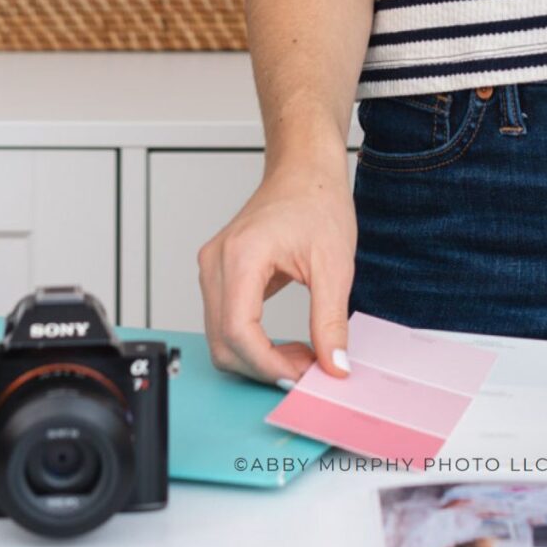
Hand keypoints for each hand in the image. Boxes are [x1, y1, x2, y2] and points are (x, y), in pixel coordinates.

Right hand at [199, 154, 355, 386]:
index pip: (238, 331)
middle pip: (223, 342)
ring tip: (301, 355)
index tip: (302, 376)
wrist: (304, 170)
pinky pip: (224, 323)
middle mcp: (215, 263)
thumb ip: (331, 320)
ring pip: (220, 338)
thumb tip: (334, 366)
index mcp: (240, 256)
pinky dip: (253, 343)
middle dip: (264, 366)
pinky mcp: (218, 274)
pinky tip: (285, 343)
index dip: (269, 364)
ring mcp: (212, 268)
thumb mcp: (335, 265)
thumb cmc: (317, 201)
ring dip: (258, 358)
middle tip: (308, 368)